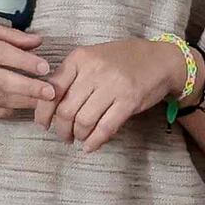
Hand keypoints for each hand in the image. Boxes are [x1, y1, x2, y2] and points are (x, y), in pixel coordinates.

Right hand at [0, 20, 57, 121]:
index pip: (0, 53)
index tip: (45, 67)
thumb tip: (37, 41)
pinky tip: (18, 108)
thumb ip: (5, 35)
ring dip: (21, 102)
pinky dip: (3, 112)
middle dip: (28, 87)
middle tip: (51, 91)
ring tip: (42, 102)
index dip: (25, 62)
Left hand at [42, 34, 194, 149]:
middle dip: (61, 129)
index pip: (51, 89)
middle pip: (66, 109)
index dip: (43, 112)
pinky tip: (91, 146)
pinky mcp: (129, 100)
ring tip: (80, 139)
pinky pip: (105, 128)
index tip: (43, 124)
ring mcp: (112, 85)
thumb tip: (49, 107)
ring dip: (78, 136)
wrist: (160, 59)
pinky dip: (95, 141)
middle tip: (65, 136)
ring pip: (83, 121)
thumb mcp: (93, 59)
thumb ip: (72, 77)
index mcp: (79, 58)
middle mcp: (94, 69)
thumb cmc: (122, 61)